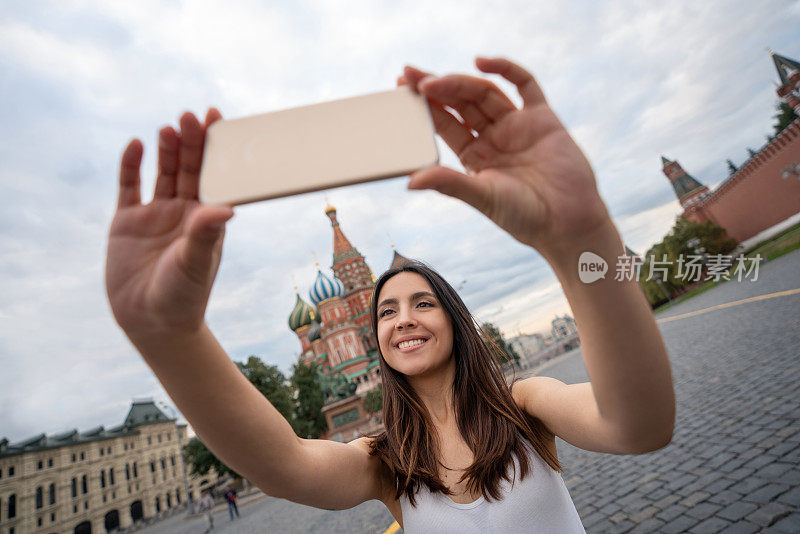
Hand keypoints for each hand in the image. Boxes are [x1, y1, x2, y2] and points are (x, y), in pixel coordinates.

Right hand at [105, 109, 233, 338]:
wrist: (150, 321)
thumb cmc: (183, 296)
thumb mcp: (196, 263)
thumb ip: (206, 234)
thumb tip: (227, 207)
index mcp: (208, 219)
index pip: (215, 176)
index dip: (216, 150)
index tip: (219, 120)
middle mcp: (184, 211)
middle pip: (189, 168)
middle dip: (192, 142)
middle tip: (192, 115)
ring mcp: (155, 214)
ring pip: (163, 173)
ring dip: (167, 149)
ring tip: (169, 128)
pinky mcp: (127, 221)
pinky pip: (129, 186)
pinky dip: (131, 165)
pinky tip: (136, 145)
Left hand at [401, 57, 612, 257]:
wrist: (569, 223)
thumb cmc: (524, 217)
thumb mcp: (482, 198)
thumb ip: (450, 183)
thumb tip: (410, 180)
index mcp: (475, 156)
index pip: (445, 123)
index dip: (424, 106)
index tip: (401, 88)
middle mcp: (494, 137)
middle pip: (460, 103)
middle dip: (435, 87)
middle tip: (409, 75)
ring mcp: (518, 125)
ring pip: (485, 93)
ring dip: (459, 81)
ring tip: (434, 79)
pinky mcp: (543, 118)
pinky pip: (525, 85)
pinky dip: (506, 69)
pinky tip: (482, 62)